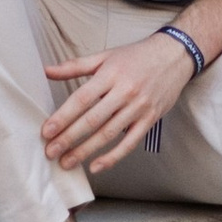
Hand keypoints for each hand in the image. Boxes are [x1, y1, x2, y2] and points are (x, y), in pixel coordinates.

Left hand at [41, 32, 195, 176]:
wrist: (174, 56)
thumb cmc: (136, 56)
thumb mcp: (105, 56)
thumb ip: (75, 65)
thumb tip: (47, 71)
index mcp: (110, 75)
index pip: (82, 99)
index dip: (63, 116)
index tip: (47, 131)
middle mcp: (124, 92)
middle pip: (93, 120)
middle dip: (69, 138)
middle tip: (51, 152)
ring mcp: (138, 107)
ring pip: (108, 134)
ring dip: (86, 151)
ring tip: (67, 162)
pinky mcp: (149, 119)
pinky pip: (130, 143)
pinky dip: (113, 157)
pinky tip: (96, 166)